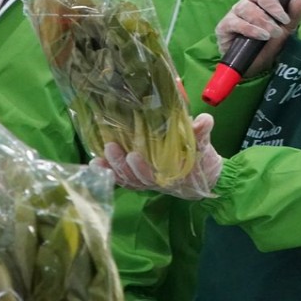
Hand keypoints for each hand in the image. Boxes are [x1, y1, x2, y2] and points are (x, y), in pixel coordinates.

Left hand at [94, 113, 224, 199]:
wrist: (203, 177)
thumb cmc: (202, 161)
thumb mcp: (205, 147)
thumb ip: (203, 133)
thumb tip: (203, 120)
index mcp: (171, 175)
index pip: (153, 175)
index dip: (141, 168)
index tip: (133, 155)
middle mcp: (156, 181)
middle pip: (134, 178)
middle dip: (121, 165)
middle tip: (112, 148)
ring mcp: (146, 180)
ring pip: (126, 179)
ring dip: (112, 168)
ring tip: (99, 157)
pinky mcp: (138, 177)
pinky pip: (122, 178)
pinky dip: (109, 172)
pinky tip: (95, 163)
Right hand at [215, 0, 300, 76]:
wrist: (255, 67)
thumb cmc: (269, 45)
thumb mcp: (286, 30)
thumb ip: (294, 13)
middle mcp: (246, 3)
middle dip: (272, 4)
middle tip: (283, 19)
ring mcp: (234, 14)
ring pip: (246, 8)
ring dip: (263, 20)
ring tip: (273, 33)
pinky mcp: (224, 27)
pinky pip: (235, 22)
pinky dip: (250, 28)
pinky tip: (261, 36)